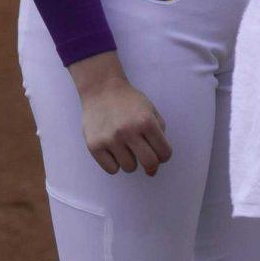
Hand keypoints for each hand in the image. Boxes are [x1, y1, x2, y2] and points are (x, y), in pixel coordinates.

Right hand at [69, 53, 171, 176]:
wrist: (102, 90)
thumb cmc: (129, 102)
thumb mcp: (151, 110)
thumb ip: (160, 132)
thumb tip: (158, 162)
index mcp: (146, 122)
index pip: (164, 152)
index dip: (164, 156)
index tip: (160, 155)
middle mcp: (129, 131)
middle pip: (149, 163)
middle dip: (152, 166)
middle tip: (148, 163)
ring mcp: (110, 139)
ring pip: (129, 168)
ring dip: (131, 162)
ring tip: (127, 149)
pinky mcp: (95, 146)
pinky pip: (111, 169)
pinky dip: (115, 164)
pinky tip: (114, 152)